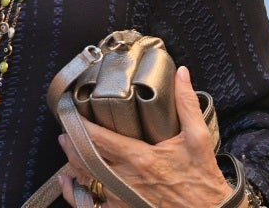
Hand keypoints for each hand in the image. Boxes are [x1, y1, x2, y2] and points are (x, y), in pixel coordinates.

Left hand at [56, 67, 236, 207]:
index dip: (80, 126)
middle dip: (71, 143)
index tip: (71, 113)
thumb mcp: (198, 137)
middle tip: (65, 129)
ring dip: (72, 164)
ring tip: (67, 148)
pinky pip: (92, 206)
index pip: (99, 139)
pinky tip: (70, 183)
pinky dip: (76, 195)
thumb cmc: (203, 178)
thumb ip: (186, 104)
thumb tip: (181, 74)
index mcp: (141, 158)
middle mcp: (126, 179)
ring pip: (86, 181)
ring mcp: (123, 199)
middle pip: (86, 159)